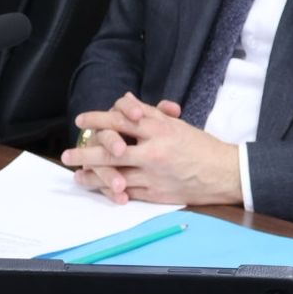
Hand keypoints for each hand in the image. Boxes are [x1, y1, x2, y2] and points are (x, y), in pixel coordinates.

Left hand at [62, 92, 241, 206]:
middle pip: (112, 150)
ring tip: (77, 175)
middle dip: (86, 151)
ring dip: (93, 175)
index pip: (121, 120)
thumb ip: (148, 112)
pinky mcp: (157, 193)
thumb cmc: (200, 146)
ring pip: (116, 175)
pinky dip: (111, 190)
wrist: (225, 173)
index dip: (98, 119)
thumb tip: (125, 100)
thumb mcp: (175, 124)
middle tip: (67, 153)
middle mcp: (154, 151)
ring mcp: (155, 174)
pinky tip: (99, 188)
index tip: (81, 121)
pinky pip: (128, 191)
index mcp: (159, 129)